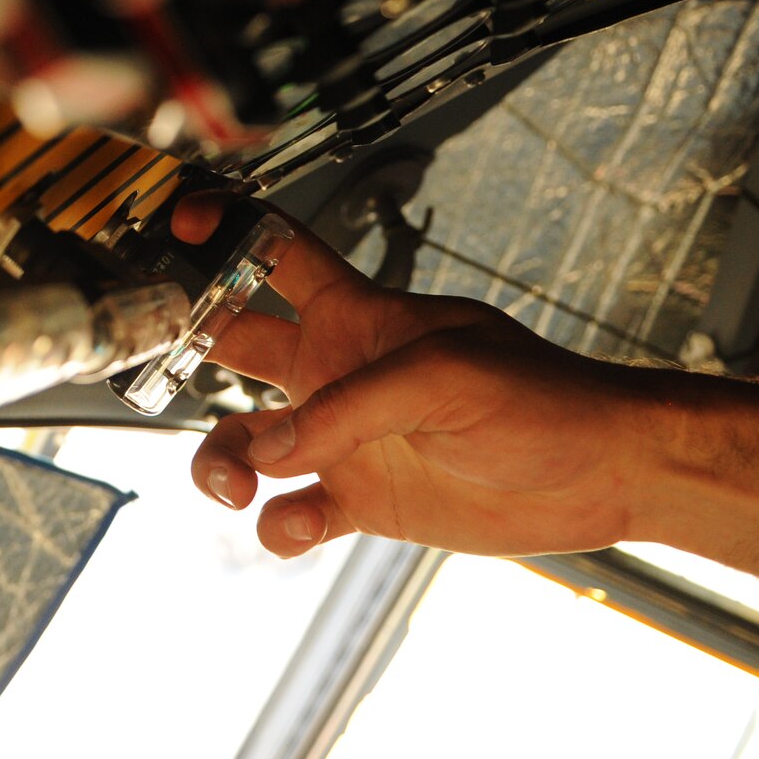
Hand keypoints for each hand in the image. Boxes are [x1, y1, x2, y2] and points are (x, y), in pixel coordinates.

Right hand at [176, 193, 662, 560]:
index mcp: (355, 314)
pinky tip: (297, 528)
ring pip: (245, 442)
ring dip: (221, 463)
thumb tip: (269, 450)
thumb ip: (347, 407)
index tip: (179, 230)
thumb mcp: (441, 374)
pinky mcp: (363, 501)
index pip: (276, 254)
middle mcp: (335, 371)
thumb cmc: (540, 396)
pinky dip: (280, 525)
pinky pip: (292, 513)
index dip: (225, 231)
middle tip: (157, 370)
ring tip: (237, 486)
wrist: (600, 473)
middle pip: (232, 346)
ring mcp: (345, 438)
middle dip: (186, 353)